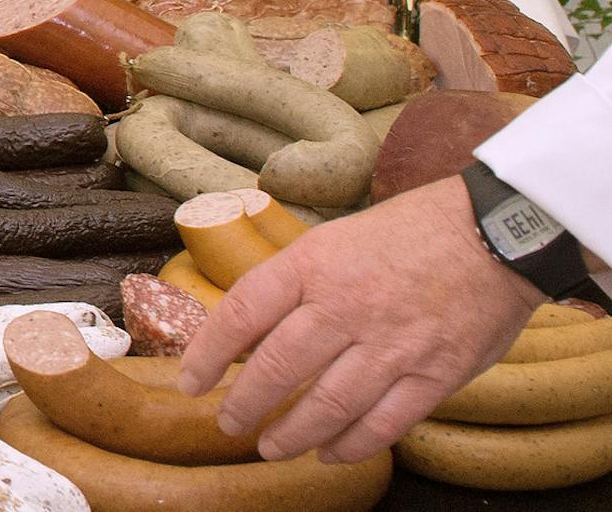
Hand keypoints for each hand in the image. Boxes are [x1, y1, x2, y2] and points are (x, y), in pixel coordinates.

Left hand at [178, 175, 541, 462]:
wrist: (493, 233)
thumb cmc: (408, 233)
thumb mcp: (335, 238)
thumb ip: (298, 281)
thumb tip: (250, 324)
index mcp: (313, 265)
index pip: (243, 313)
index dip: (209, 352)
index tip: (192, 380)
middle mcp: (346, 306)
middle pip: (277, 368)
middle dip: (245, 405)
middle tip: (228, 424)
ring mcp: (392, 345)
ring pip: (326, 405)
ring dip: (291, 434)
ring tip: (271, 447)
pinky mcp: (435, 375)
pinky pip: (383, 423)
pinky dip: (351, 445)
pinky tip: (330, 452)